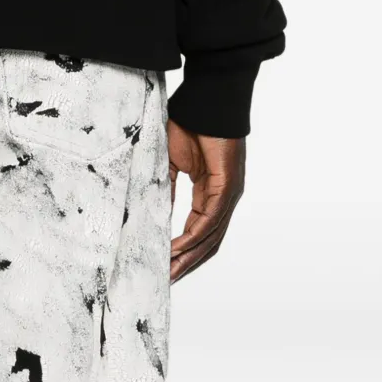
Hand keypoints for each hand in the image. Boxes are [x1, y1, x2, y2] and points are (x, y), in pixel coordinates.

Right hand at [167, 120, 245, 282]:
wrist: (207, 100)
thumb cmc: (190, 122)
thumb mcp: (171, 161)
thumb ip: (166, 188)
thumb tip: (153, 215)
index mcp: (210, 192)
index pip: (199, 231)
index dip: (182, 250)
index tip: (164, 265)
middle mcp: (222, 199)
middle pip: (207, 243)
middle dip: (186, 264)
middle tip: (165, 282)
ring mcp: (228, 195)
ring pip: (210, 238)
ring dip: (189, 258)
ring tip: (169, 274)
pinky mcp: (228, 187)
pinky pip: (210, 221)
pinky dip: (193, 238)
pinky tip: (176, 249)